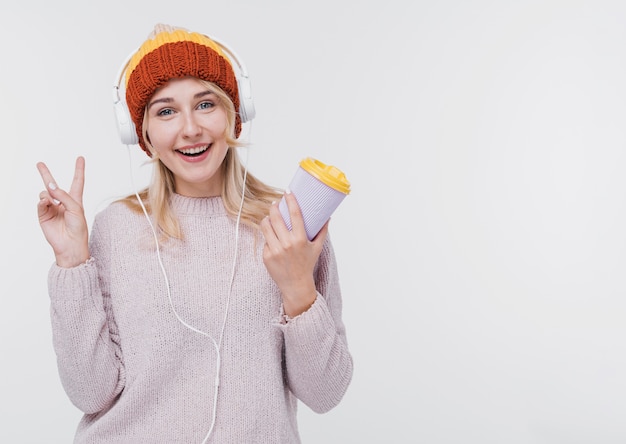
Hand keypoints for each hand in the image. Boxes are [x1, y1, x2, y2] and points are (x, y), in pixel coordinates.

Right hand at [36, 157, 89, 267]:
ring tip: (53, 201)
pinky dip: (42, 201)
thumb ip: (64, 196)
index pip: (77, 181)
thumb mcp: (76, 209)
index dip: (79, 170)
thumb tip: (50, 186)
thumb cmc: (78, 228)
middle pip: (53, 185)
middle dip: (45, 174)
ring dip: (48, 193)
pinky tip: (46, 202)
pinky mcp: (43, 214)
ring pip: (45, 193)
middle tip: (39, 163)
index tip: (80, 158)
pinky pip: (40, 202)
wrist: (70, 245)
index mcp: (75, 200)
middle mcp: (62, 202)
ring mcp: (51, 208)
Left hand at [260, 190, 328, 316]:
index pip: (295, 214)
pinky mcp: (266, 256)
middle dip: (274, 207)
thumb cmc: (307, 264)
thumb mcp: (317, 248)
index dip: (291, 201)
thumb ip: (322, 232)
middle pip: (276, 217)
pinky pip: (265, 240)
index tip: (288, 192)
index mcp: (300, 239)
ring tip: (270, 216)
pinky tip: (272, 238)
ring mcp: (275, 250)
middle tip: (276, 203)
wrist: (296, 285)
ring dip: (267, 218)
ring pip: (265, 226)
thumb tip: (328, 217)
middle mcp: (286, 244)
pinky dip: (268, 237)